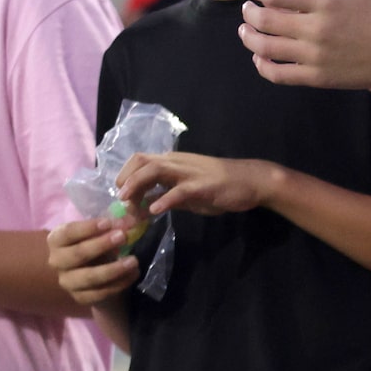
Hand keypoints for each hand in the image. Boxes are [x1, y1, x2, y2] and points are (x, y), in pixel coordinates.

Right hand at [46, 215, 140, 307]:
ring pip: (89, 277)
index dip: (88, 228)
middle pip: (77, 254)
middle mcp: (57, 262)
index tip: (109, 223)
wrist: (91, 270)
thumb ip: (110, 226)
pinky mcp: (80, 298)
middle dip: (101, 245)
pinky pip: (100, 293)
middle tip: (123, 236)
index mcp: (56, 240)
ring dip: (113, 269)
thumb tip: (127, 221)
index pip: (69, 232)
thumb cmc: (93, 242)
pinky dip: (119, 283)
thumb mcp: (97, 231)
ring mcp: (67, 282)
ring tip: (133, 261)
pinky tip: (133, 274)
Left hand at [114, 151, 278, 218]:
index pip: (141, 161)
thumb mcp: (189, 192)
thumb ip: (167, 195)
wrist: (251, 181)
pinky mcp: (202, 185)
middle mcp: (177, 163)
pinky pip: (179, 191)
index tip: (120, 195)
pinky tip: (154, 210)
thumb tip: (145, 205)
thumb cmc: (220, 186)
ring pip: (156, 169)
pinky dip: (164, 199)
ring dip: (137, 184)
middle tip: (120, 198)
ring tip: (127, 201)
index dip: (125, 175)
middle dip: (125, 177)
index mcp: (173, 163)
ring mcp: (190, 173)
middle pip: (143, 160)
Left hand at [238, 0, 370, 91]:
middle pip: (265, 19)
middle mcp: (317, 28)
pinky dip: (262, 66)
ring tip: (245, 28)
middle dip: (249, 11)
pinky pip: (279, 74)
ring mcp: (316, 56)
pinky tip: (259, 56)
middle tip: (246, 6)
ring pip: (266, 48)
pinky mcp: (317, 77)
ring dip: (249, 37)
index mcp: (325, 0)